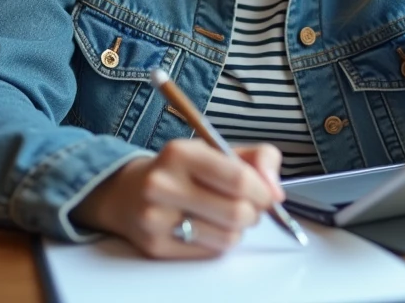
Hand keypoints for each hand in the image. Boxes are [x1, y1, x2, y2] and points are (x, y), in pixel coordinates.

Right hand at [71, 140, 282, 258]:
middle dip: (254, 213)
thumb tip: (278, 192)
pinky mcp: (155, 246)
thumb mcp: (216, 151)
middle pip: (236, 213)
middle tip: (249, 208)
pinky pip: (210, 252)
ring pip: (227, 238)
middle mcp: (163, 184)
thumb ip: (257, 159)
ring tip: (227, 217)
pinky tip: (208, 228)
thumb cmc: (182, 170)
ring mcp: (155, 218)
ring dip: (238, 230)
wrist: (127, 192)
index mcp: (181, 153)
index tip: (267, 195)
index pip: (239, 179)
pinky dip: (219, 243)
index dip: (262, 191)